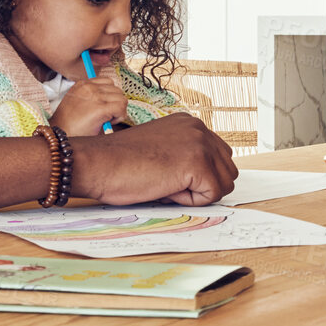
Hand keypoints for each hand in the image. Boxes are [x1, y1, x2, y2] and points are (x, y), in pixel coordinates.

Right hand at [50, 76, 128, 136]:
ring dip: (119, 110)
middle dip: (115, 103)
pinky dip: (120, 116)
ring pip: (122, 98)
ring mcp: (95, 96)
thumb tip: (113, 100)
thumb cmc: (70, 124)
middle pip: (117, 90)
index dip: (110, 96)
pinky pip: (121, 107)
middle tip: (107, 116)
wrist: (60, 136)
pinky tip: (109, 123)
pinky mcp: (101, 108)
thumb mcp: (79, 102)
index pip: (108, 82)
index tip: (104, 107)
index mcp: (83, 84)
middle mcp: (89, 87)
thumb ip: (93, 97)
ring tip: (107, 119)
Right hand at [76, 112, 238, 205]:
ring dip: (197, 193)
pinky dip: (190, 201)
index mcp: (190, 124)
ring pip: (224, 184)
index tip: (169, 175)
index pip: (219, 157)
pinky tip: (165, 188)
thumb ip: (184, 156)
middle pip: (227, 170)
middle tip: (168, 182)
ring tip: (166, 184)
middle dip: (203, 185)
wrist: (98, 164)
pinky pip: (212, 195)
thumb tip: (206, 180)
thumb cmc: (119, 163)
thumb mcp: (160, 150)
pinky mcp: (198, 164)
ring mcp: (200, 144)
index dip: (197, 177)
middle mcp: (199, 128)